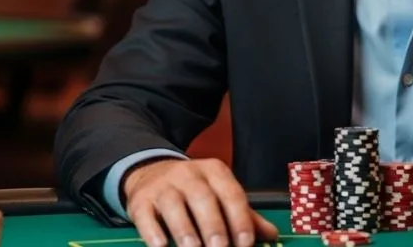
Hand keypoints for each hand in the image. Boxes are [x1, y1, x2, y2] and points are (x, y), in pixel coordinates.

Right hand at [123, 158, 277, 246]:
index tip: (245, 243)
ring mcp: (163, 186)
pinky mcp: (141, 200)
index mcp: (214, 172)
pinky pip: (146, 215)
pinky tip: (161, 245)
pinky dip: (153, 232)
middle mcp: (188, 174)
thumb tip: (271, 234)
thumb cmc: (192, 190)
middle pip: (203, 198)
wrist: (151, 172)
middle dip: (213, 226)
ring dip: (185, 231)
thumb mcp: (219, 194)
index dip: (240, 219)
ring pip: (174, 205)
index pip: (231, 193)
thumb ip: (244, 214)